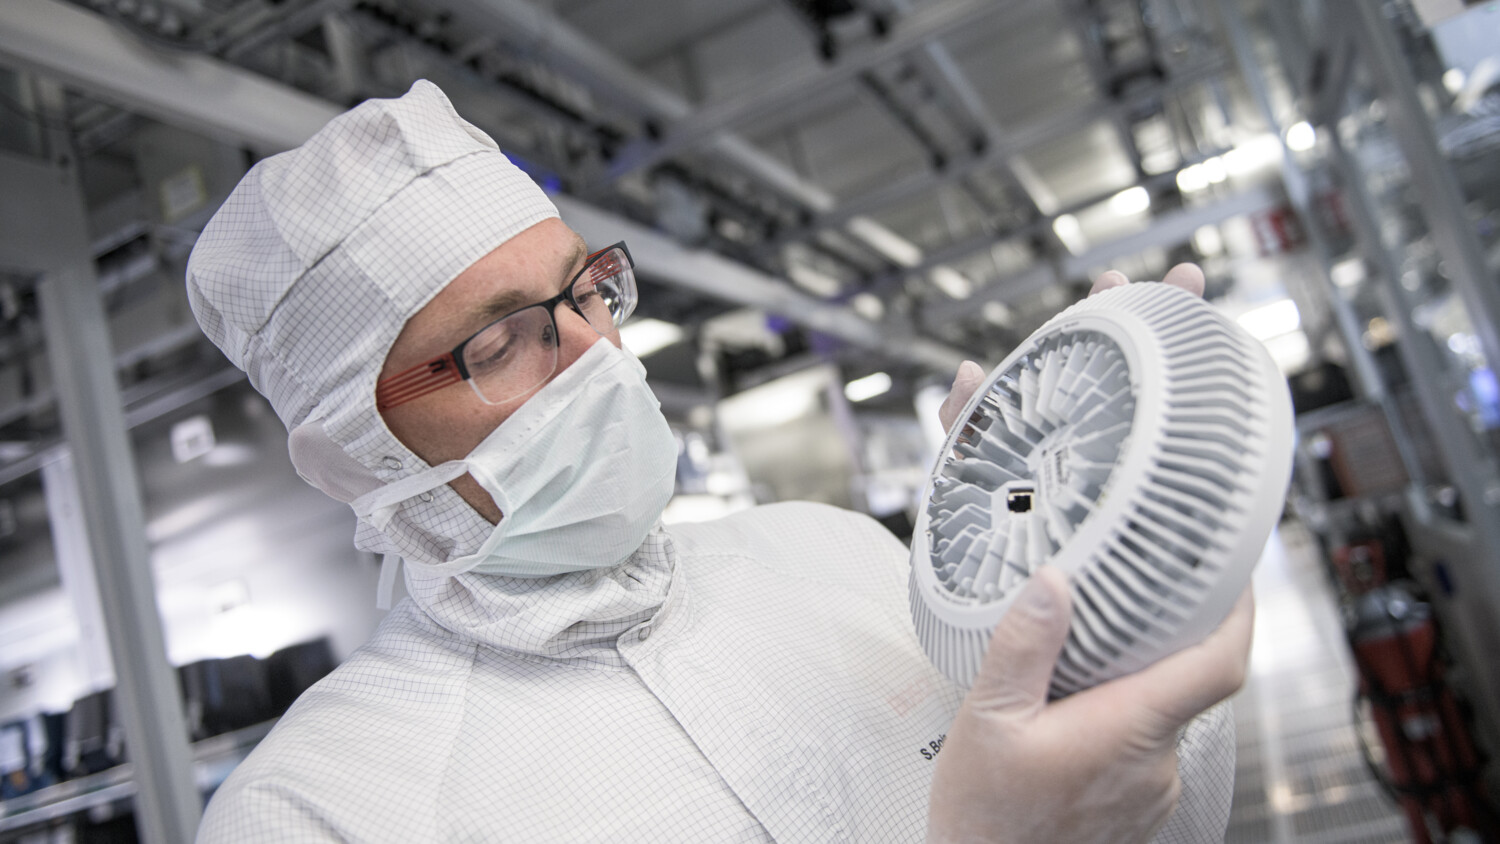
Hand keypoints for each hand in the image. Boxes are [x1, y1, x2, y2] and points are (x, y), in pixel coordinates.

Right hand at [927, 263, 1248, 843]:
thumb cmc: (985, 821)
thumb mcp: (987, 722)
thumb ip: (1023, 648)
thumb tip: (1054, 582)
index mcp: (1130, 727)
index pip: (1221, 661)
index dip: (1242, 610)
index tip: (1239, 567)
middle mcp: (1157, 761)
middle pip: (1191, 679)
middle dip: (1170, 634)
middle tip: (1142, 587)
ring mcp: (1151, 789)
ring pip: (1163, 713)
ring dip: (1137, 679)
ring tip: (1089, 646)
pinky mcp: (1135, 808)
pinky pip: (1144, 746)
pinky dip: (1121, 717)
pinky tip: (1074, 708)